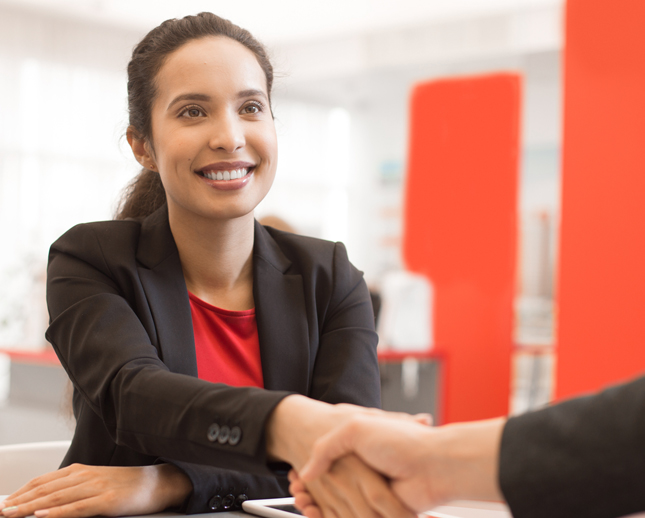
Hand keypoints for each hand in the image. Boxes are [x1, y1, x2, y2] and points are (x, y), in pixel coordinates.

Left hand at [0, 463, 191, 517]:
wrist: (160, 482)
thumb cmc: (129, 485)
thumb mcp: (98, 483)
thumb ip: (74, 489)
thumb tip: (47, 503)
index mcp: (82, 470)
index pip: (43, 481)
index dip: (21, 492)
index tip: (4, 503)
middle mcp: (86, 476)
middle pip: (45, 489)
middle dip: (18, 501)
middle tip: (1, 512)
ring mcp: (97, 487)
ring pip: (56, 498)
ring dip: (29, 507)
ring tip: (11, 514)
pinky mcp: (108, 501)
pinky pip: (77, 508)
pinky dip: (57, 512)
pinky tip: (42, 515)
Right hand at [298, 414, 505, 512]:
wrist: (435, 465)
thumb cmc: (401, 442)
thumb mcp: (355, 427)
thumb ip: (327, 447)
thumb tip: (306, 472)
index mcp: (356, 452)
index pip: (326, 466)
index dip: (309, 473)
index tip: (297, 478)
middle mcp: (364, 474)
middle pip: (330, 488)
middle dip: (310, 492)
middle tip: (297, 492)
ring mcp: (371, 494)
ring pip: (337, 506)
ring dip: (318, 506)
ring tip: (303, 502)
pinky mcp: (380, 513)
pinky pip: (349, 517)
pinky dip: (330, 516)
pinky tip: (317, 511)